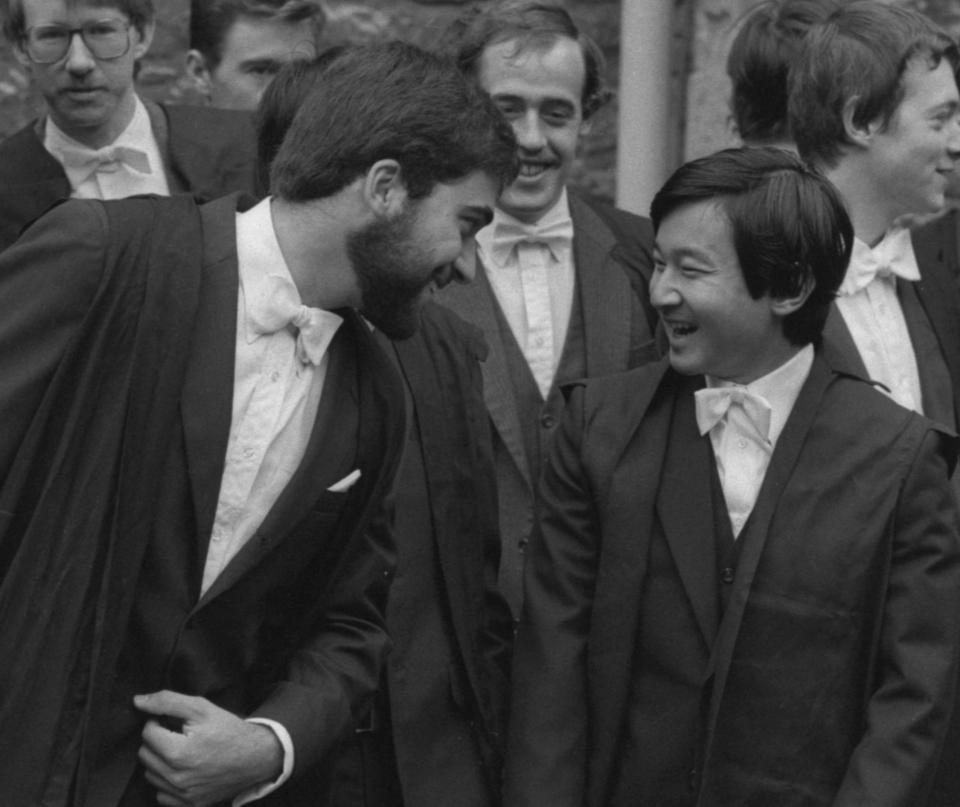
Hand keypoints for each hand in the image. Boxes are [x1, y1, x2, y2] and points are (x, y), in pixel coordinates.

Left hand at [134, 690, 282, 806]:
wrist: (255, 756)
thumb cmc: (228, 729)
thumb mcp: (201, 707)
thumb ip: (167, 701)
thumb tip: (138, 701)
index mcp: (178, 752)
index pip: (147, 733)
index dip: (159, 721)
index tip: (174, 721)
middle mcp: (177, 778)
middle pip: (145, 754)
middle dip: (157, 741)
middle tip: (178, 734)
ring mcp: (183, 794)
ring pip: (150, 774)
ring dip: (160, 761)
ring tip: (181, 751)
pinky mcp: (189, 804)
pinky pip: (161, 794)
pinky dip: (167, 781)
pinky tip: (183, 769)